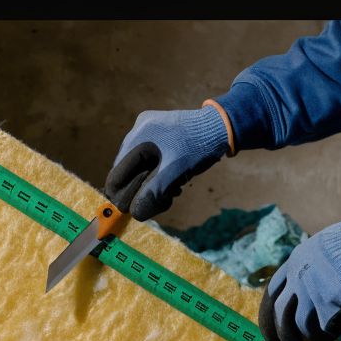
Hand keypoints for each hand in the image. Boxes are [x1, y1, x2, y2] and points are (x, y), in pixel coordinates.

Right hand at [105, 105, 230, 220]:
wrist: (223, 127)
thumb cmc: (199, 148)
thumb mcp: (174, 173)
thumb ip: (152, 194)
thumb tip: (134, 214)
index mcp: (138, 138)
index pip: (117, 175)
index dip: (122, 196)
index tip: (135, 211)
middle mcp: (137, 131)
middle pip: (126, 172)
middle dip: (141, 191)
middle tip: (163, 200)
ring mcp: (147, 130)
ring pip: (138, 168)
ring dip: (152, 185)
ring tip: (172, 192)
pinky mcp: (158, 133)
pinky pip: (149, 160)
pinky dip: (158, 174)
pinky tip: (174, 182)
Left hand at [258, 208, 340, 340]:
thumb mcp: (319, 251)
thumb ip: (308, 271)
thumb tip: (306, 294)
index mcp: (293, 262)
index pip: (271, 293)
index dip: (268, 316)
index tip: (270, 332)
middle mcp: (297, 277)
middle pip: (280, 314)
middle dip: (283, 336)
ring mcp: (312, 290)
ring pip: (302, 326)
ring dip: (315, 337)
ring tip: (328, 337)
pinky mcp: (329, 302)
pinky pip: (325, 329)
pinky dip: (332, 332)